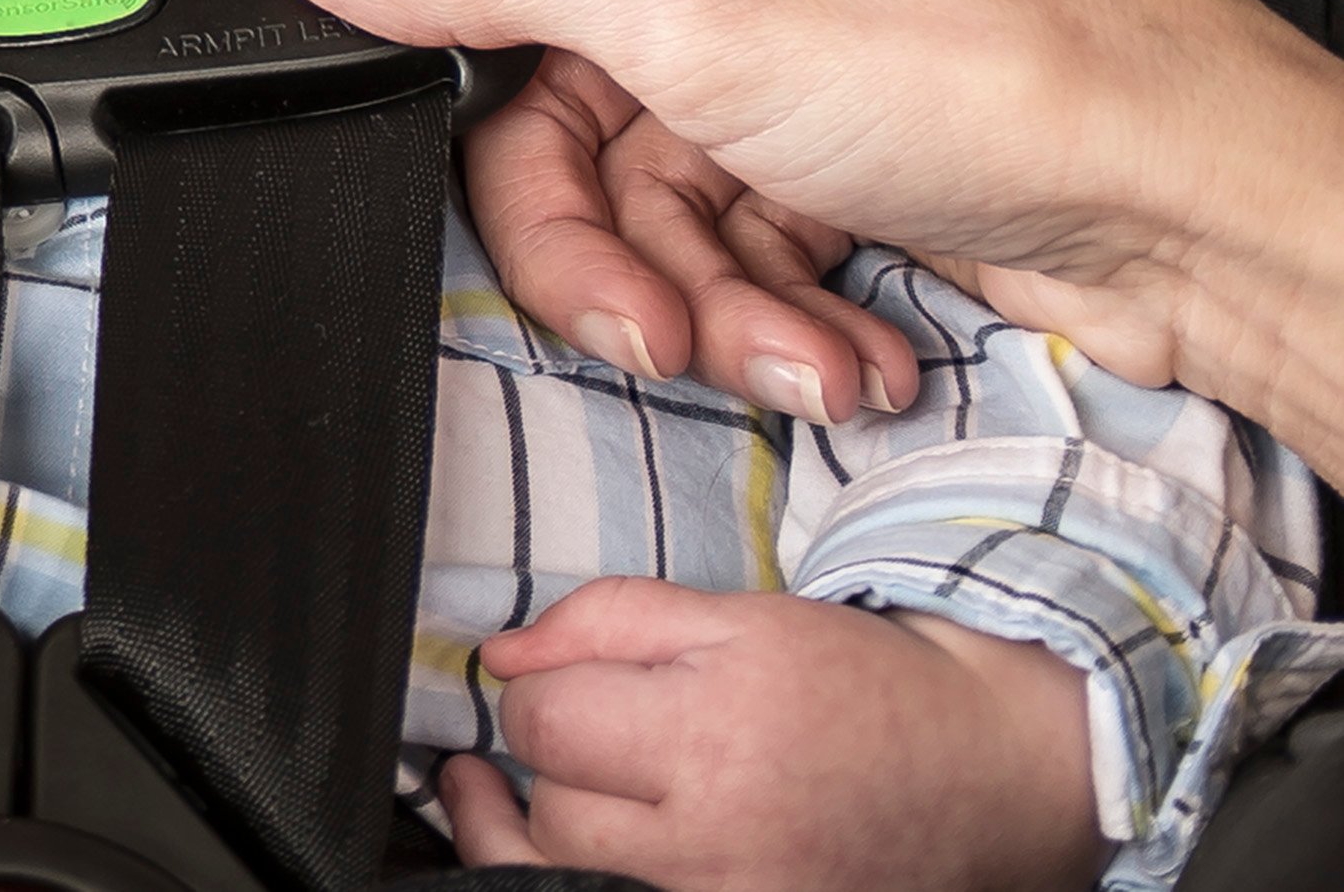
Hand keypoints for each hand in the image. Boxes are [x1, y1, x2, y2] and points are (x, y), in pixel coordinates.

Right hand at [254, 0, 1343, 430]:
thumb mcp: (684, 10)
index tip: (479, 136)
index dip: (464, 44)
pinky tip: (837, 348)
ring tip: (789, 351)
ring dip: (696, 296)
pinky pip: (718, 231)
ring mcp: (769, 36)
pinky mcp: (819, 137)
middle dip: (597, 232)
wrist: (1205, 205)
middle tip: (643, 318)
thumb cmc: (993, 64)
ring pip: (631, 184)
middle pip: (543, 88)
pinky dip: (761, 308)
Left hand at [437, 579, 1103, 890]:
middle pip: (555, 816)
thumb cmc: (858, 685)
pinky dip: (596, 881)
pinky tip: (579, 856)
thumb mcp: (735, 617)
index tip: (554, 681)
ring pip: (573, 883)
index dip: (536, 691)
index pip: (547, 723)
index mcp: (713, 735)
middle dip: (543, 766)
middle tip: (568, 736)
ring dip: (546, 837)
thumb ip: (606, 621)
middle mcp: (720, 844)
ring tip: (518, 797)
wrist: (983, 775)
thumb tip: (499, 657)